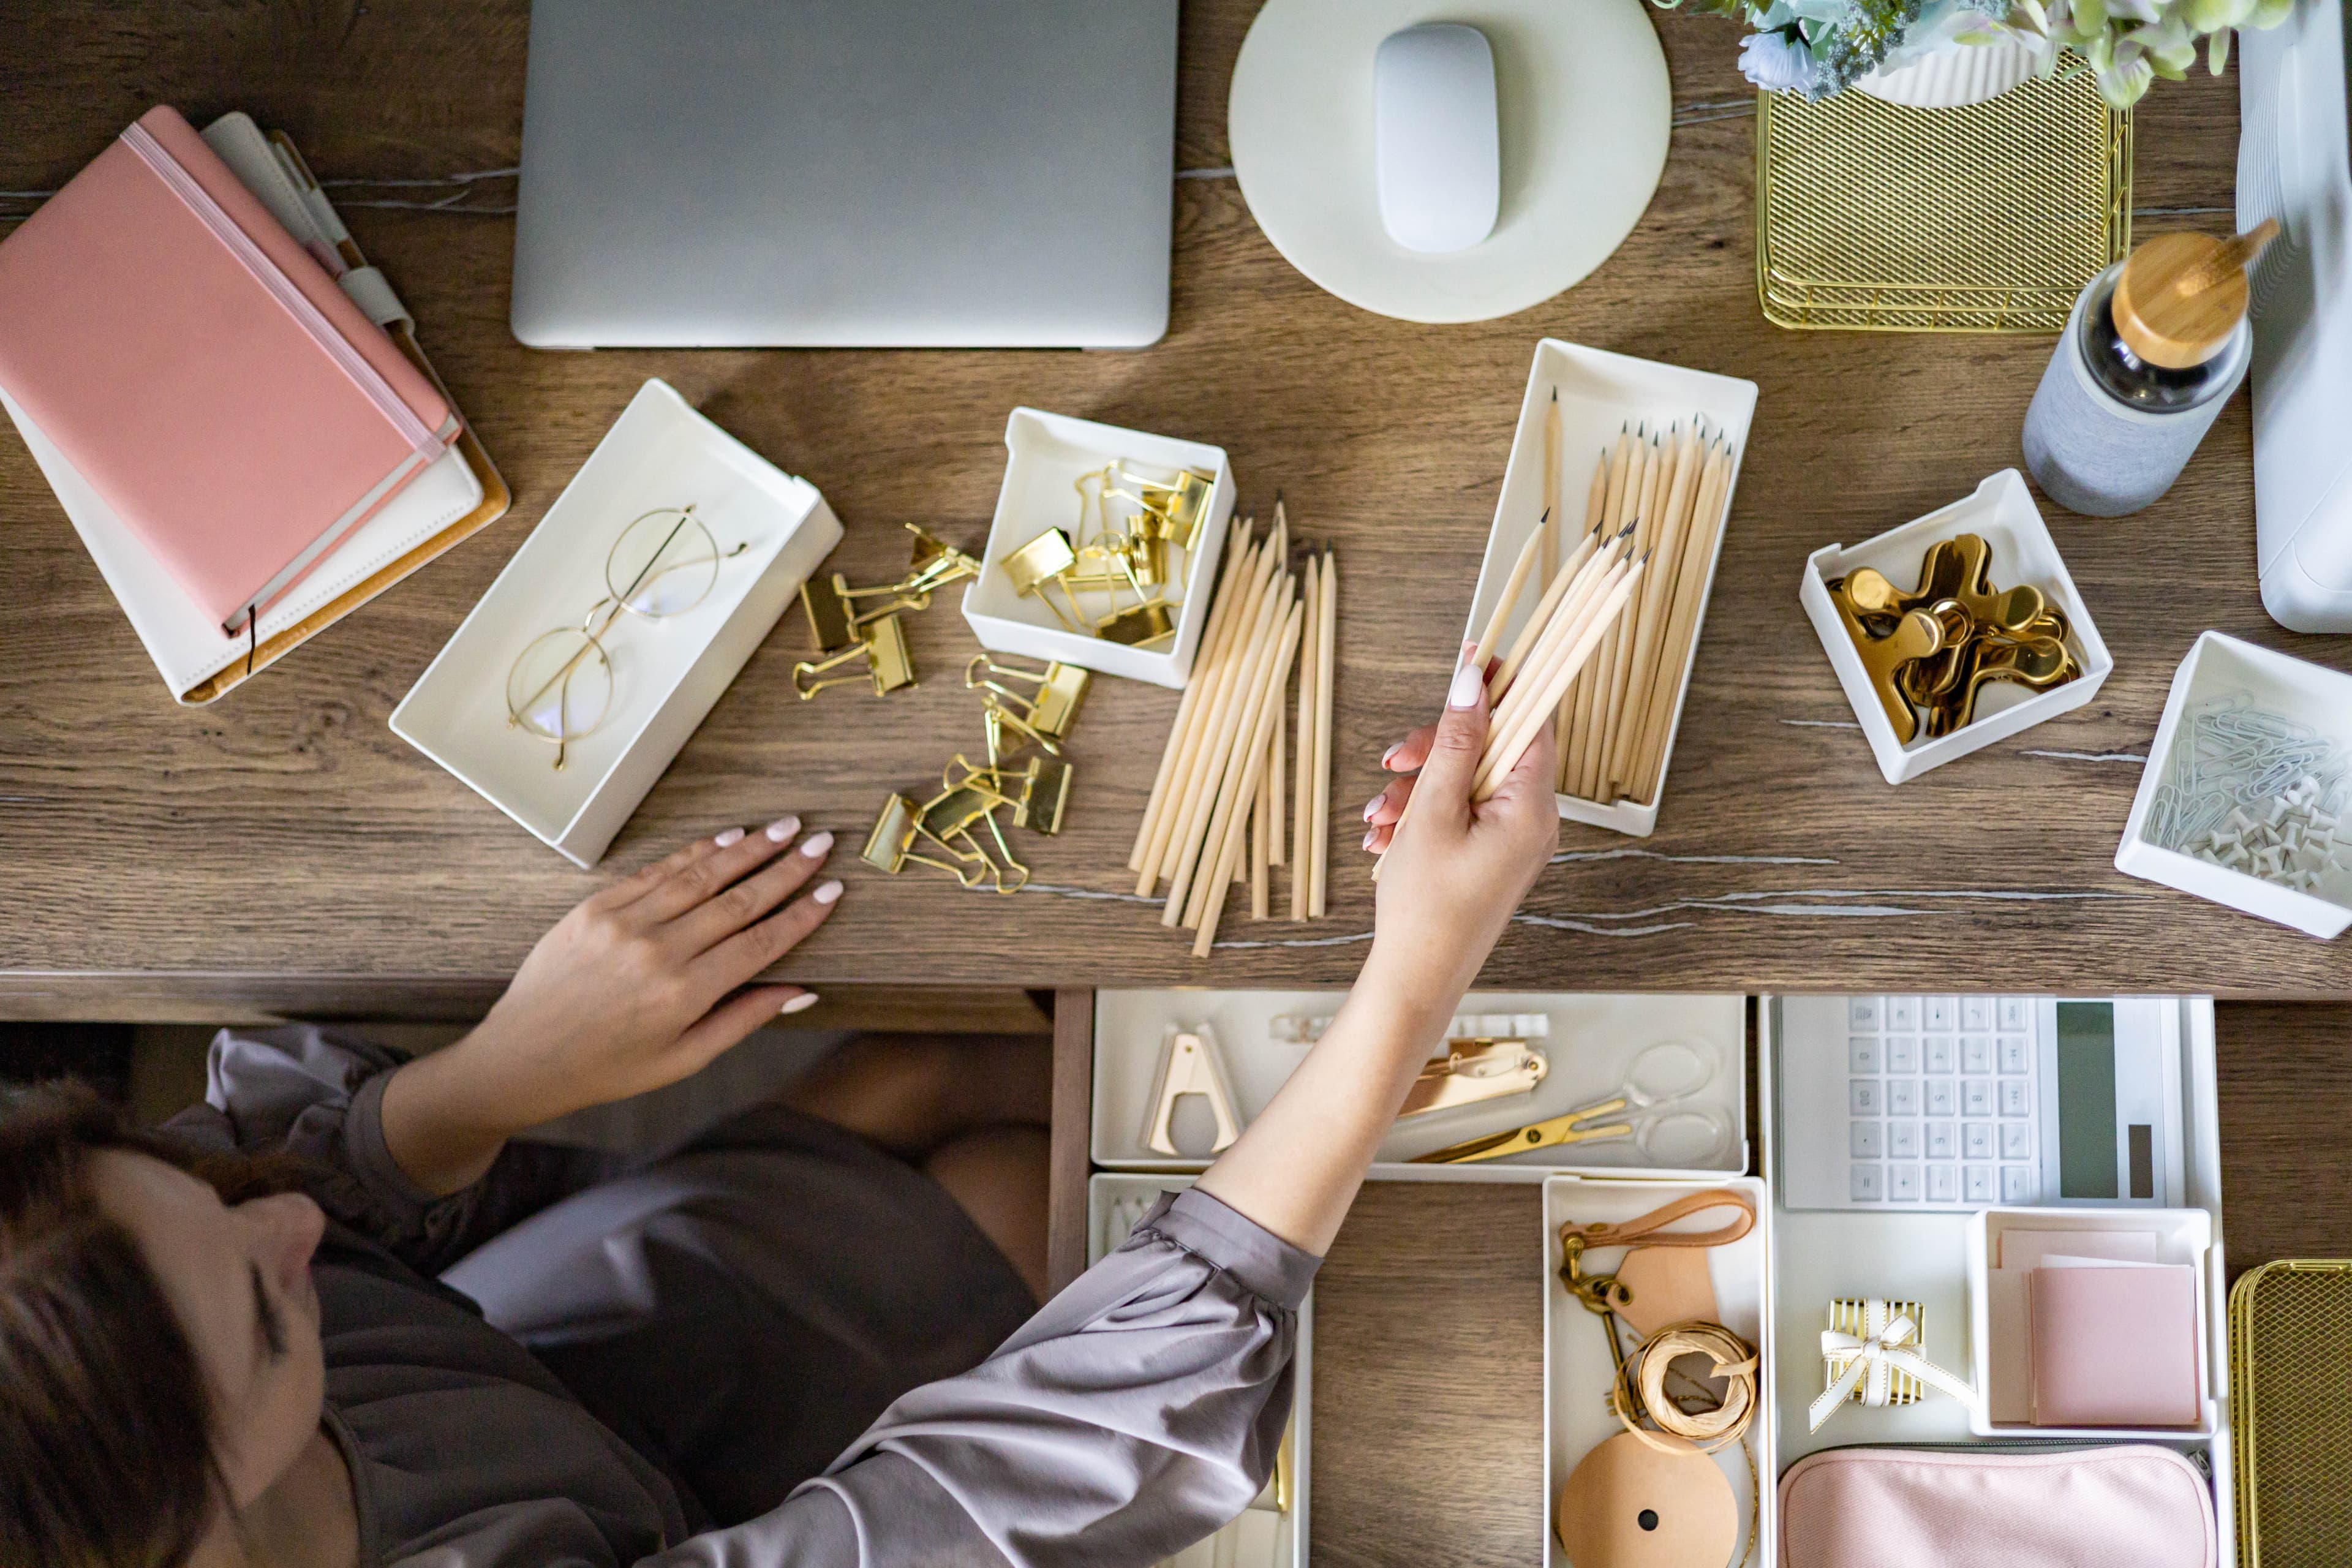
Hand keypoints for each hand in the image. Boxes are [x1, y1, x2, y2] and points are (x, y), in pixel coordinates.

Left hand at [380, 819, 842, 1192]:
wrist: (523, 1056)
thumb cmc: (608, 1067)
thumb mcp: (684, 1059)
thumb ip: (743, 1019)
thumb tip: (801, 991)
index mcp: (684, 994)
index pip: (760, 942)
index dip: (802, 914)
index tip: (832, 890)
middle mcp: (657, 952)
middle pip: (737, 900)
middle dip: (786, 869)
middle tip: (820, 844)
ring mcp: (624, 924)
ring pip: (700, 876)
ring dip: (748, 848)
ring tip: (785, 827)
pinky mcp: (596, 908)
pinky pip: (656, 872)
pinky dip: (695, 853)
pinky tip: (727, 839)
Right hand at [1193, 648, 1555, 1253]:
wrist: (1415, 981)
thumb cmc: (1425, 907)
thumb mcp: (1433, 811)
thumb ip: (1453, 742)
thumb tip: (1473, 680)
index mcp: (1533, 807)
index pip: (1535, 718)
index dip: (1505, 682)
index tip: (1474, 652)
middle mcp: (1533, 821)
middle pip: (1493, 748)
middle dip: (1436, 748)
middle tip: (1394, 761)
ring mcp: (1513, 841)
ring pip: (1467, 781)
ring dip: (1419, 787)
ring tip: (1379, 816)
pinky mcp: (1490, 857)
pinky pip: (1460, 813)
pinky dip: (1423, 815)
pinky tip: (1387, 837)